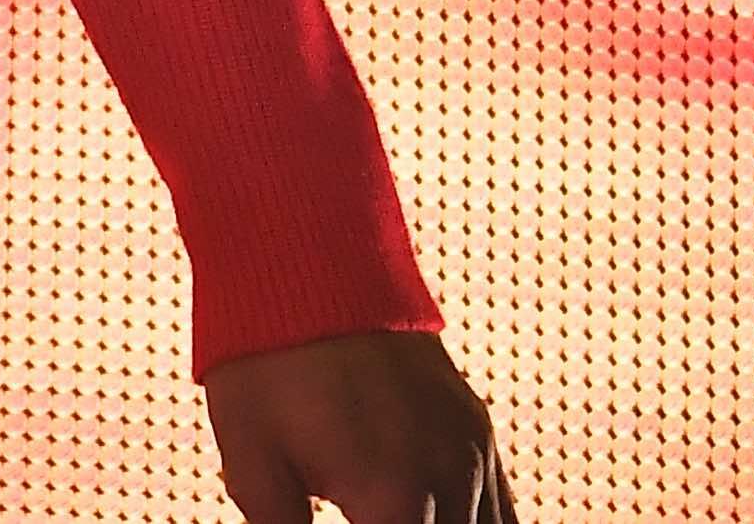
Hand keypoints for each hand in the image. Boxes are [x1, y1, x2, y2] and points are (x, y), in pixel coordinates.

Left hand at [204, 328, 514, 523]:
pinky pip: (502, 509)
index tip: (344, 518)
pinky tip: (436, 519)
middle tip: (359, 513)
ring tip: (383, 512)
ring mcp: (473, 452)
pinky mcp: (477, 427)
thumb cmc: (268, 359)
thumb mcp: (251, 462)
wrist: (307, 256)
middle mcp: (450, 481)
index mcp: (395, 501)